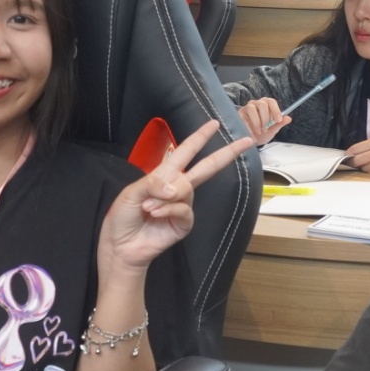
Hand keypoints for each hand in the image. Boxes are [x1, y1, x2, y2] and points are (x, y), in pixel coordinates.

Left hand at [99, 120, 254, 275]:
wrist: (122, 246)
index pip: (185, 151)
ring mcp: (183, 206)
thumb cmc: (123, 217)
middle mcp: (178, 188)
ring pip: (187, 189)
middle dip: (226, 153)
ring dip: (165, 198)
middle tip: (247, 141)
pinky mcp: (184, 223)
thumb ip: (153, 184)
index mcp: (165, 174)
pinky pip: (183, 209)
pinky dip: (168, 210)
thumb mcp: (131, 193)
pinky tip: (155, 215)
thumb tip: (177, 187)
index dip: (199, 137)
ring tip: (147, 208)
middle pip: (207, 167)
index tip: (214, 124)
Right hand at [236, 98, 289, 143]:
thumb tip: (289, 118)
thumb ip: (279, 124)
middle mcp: (256, 104)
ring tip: (259, 132)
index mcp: (266, 105)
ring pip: (252, 108)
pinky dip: (250, 128)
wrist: (251, 141)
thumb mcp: (272, 130)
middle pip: (262, 103)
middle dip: (266, 117)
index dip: (276, 110)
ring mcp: (246, 108)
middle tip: (266, 129)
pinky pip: (244, 118)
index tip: (278, 120)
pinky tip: (253, 136)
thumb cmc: (262, 133)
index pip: (271, 101)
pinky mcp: (239, 115)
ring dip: (257, 122)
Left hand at [342, 136, 369, 174]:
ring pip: (364, 168)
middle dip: (352, 163)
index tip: (346, 156)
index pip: (355, 148)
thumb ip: (368, 147)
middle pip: (357, 160)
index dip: (348, 153)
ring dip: (363, 167)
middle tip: (351, 163)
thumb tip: (353, 153)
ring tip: (368, 164)